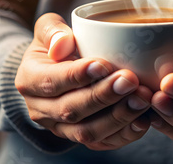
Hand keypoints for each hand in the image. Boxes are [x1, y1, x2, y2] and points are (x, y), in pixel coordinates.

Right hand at [15, 13, 152, 149]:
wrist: (61, 68)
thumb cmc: (59, 45)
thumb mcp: (48, 29)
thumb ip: (52, 31)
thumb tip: (61, 44)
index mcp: (28, 80)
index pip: (51, 82)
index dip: (77, 76)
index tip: (104, 65)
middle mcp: (41, 110)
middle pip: (71, 110)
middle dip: (103, 96)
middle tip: (130, 80)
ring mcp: (61, 128)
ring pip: (87, 131)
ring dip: (118, 117)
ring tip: (142, 98)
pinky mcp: (82, 138)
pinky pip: (103, 143)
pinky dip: (125, 134)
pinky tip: (143, 118)